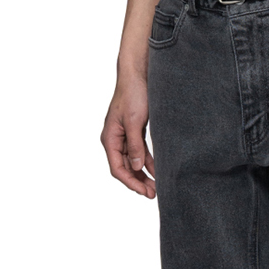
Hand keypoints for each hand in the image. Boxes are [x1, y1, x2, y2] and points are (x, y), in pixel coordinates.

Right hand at [101, 59, 155, 194]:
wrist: (138, 74)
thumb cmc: (133, 94)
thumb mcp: (134, 121)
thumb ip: (135, 145)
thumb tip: (137, 167)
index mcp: (110, 138)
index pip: (118, 168)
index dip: (131, 182)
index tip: (145, 191)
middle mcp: (115, 139)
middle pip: (125, 168)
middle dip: (138, 182)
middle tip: (154, 194)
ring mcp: (125, 136)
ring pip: (134, 162)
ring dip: (144, 174)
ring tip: (157, 187)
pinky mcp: (135, 131)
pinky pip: (141, 152)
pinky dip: (149, 162)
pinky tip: (158, 170)